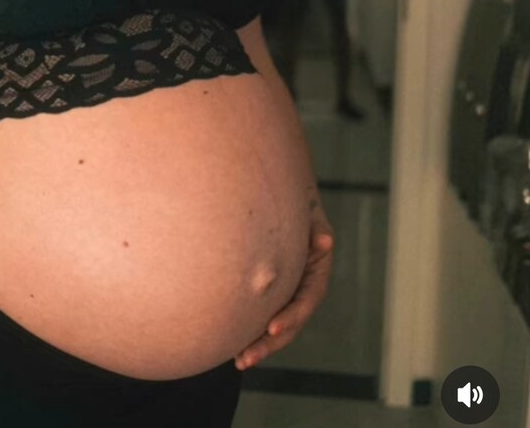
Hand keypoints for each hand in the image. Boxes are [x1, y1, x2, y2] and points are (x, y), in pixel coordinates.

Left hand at [233, 202, 334, 370]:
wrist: (280, 196)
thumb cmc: (297, 203)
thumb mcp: (309, 212)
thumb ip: (317, 227)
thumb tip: (325, 241)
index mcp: (316, 273)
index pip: (306, 300)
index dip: (291, 316)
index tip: (271, 328)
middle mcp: (302, 288)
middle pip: (290, 323)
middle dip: (269, 343)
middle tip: (246, 358)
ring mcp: (286, 293)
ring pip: (274, 325)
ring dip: (258, 345)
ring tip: (239, 361)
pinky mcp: (270, 293)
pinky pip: (261, 315)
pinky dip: (250, 329)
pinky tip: (231, 344)